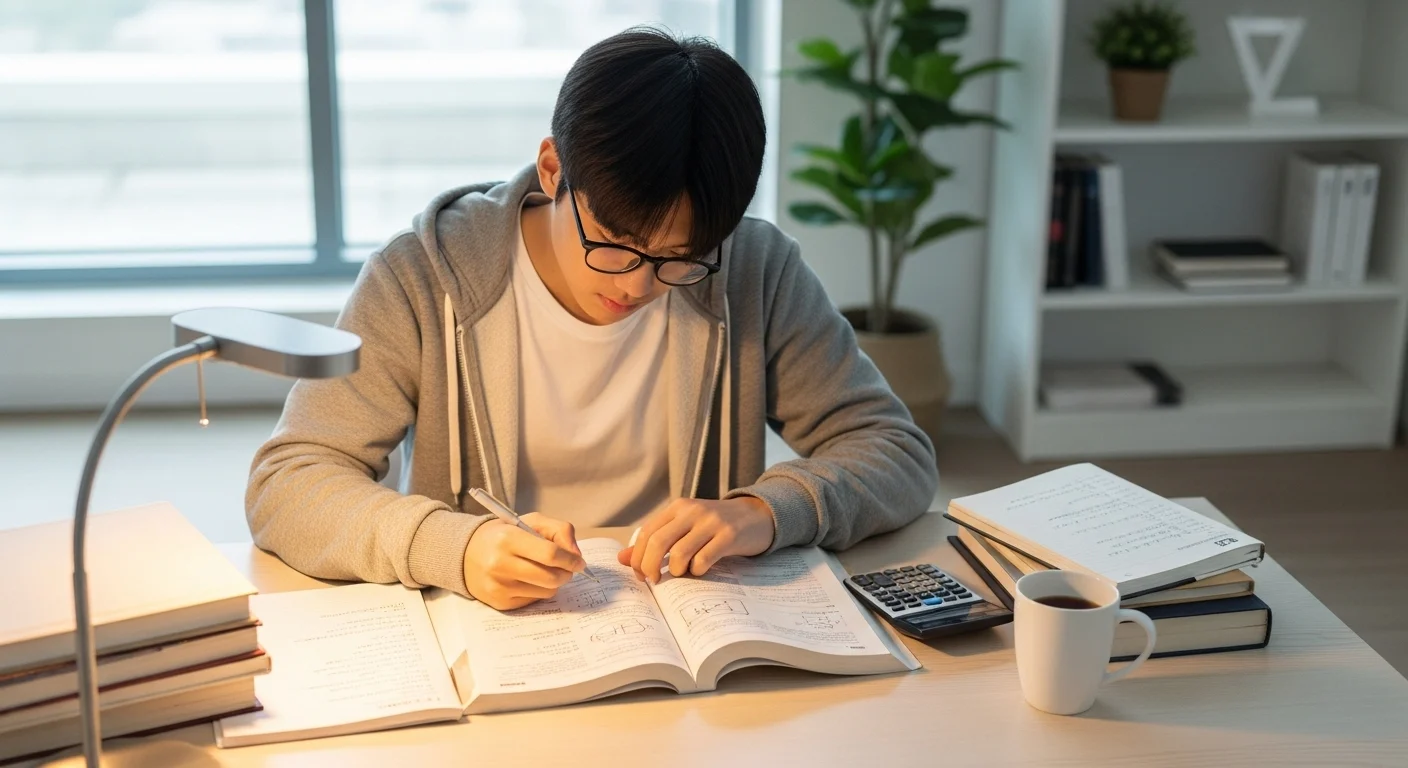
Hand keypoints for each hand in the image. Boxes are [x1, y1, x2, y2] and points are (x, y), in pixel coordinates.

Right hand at [463, 513, 585, 610]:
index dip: (571, 560)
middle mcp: (500, 564)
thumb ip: (559, 530)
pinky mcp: (499, 603)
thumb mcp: (530, 521)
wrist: (467, 554)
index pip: (551, 554)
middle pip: (551, 577)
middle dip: (566, 573)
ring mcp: (499, 586)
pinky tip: (528, 579)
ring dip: (553, 582)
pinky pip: (534, 600)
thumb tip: (576, 556)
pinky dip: (538, 590)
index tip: (579, 562)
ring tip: (544, 570)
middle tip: (566, 567)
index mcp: (508, 538)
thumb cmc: (505, 535)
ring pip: (546, 592)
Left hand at [617, 497, 774, 582]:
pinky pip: (703, 559)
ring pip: (679, 553)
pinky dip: (697, 571)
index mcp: (678, 508)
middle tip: (654, 581)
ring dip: (676, 571)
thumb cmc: (715, 526)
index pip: (647, 532)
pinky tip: (701, 569)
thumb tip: (622, 558)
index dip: (638, 557)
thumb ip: (654, 541)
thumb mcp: (684, 528)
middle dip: (649, 567)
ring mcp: (711, 522)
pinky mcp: (729, 535)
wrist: (756, 516)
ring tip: (682, 572)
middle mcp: (692, 511)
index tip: (640, 575)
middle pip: (658, 542)